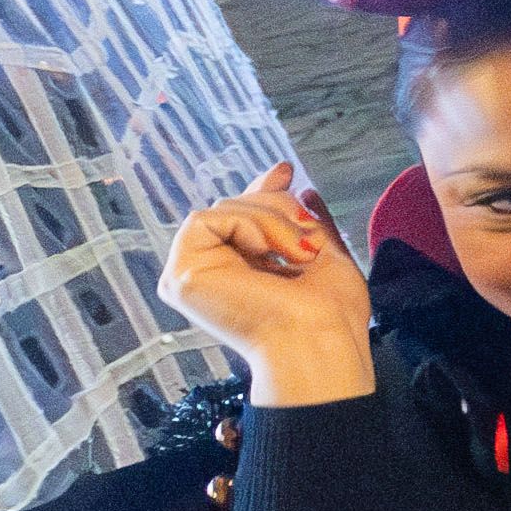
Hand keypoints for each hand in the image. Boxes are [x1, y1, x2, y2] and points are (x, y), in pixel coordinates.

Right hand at [159, 164, 374, 407]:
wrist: (320, 340)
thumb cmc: (330, 312)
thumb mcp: (319, 248)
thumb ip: (299, 216)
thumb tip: (283, 174)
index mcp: (241, 272)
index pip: (241, 218)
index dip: (262, 193)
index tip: (285, 171)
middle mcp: (211, 274)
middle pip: (235, 207)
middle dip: (278, 209)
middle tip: (307, 242)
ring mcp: (191, 275)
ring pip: (223, 208)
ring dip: (271, 221)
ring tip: (298, 255)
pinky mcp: (180, 276)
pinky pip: (205, 219)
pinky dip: (246, 226)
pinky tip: (266, 254)